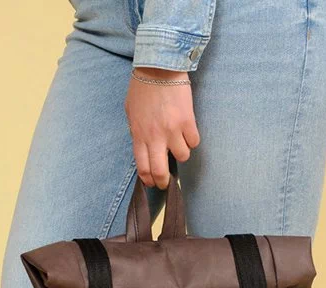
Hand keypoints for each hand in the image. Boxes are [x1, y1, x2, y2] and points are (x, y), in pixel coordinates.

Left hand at [125, 67, 199, 189]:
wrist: (159, 67)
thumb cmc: (142, 88)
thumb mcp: (131, 113)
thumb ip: (136, 132)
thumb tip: (143, 146)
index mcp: (139, 135)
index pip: (143, 167)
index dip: (149, 180)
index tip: (152, 182)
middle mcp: (155, 137)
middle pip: (160, 171)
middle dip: (164, 181)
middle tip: (167, 182)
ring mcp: (172, 130)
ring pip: (182, 157)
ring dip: (181, 154)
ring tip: (179, 144)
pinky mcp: (188, 121)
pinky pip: (194, 141)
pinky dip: (192, 140)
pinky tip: (188, 132)